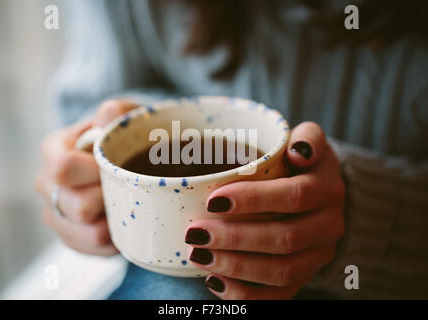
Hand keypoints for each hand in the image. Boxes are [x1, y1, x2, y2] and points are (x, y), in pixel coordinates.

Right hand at [35, 99, 137, 254]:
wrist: (119, 160)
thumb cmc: (120, 137)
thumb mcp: (123, 116)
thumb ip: (117, 112)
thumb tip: (107, 114)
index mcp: (54, 149)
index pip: (63, 168)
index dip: (95, 172)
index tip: (118, 166)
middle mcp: (47, 184)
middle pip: (78, 206)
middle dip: (110, 198)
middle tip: (128, 186)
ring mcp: (56, 214)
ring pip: (88, 234)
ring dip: (115, 221)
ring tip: (126, 203)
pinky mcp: (70, 237)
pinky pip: (95, 249)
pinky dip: (115, 238)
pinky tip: (123, 221)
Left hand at [185, 122, 344, 298]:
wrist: (320, 197)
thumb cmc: (300, 165)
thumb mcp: (308, 141)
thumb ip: (306, 137)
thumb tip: (298, 151)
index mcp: (327, 188)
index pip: (294, 196)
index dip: (254, 200)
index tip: (213, 201)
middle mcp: (329, 225)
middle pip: (285, 239)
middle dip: (235, 238)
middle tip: (195, 233)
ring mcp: (319, 255)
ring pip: (282, 271)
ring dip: (235, 267)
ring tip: (198, 255)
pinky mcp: (305, 276)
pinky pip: (279, 295)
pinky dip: (245, 294)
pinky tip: (215, 281)